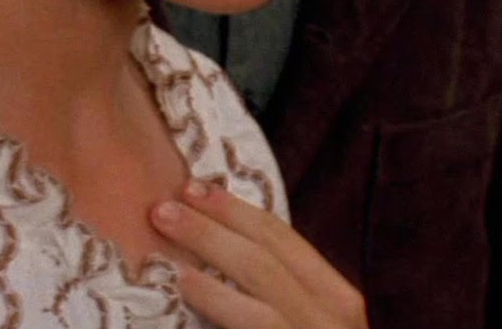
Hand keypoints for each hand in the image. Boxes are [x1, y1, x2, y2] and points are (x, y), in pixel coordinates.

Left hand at [150, 180, 367, 328]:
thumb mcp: (303, 317)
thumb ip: (273, 290)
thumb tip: (210, 238)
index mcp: (338, 303)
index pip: (285, 242)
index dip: (236, 209)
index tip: (193, 186)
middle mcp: (335, 325)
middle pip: (269, 262)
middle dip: (214, 228)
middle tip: (163, 207)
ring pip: (264, 300)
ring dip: (211, 263)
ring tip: (166, 248)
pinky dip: (221, 307)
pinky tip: (189, 290)